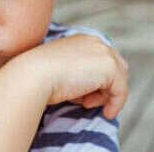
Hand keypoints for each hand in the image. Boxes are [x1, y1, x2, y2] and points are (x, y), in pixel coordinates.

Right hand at [10, 33, 128, 118]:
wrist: (33, 75)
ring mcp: (104, 52)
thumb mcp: (60, 70)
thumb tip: (90, 90)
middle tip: (87, 102)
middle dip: (105, 87)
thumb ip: (77, 73)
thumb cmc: (39, 76)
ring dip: (106, 95)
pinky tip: (107, 113)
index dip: (97, 80)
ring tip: (86, 104)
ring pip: (119, 78)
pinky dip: (116, 104)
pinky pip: (121, 90)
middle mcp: (95, 41)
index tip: (84, 96)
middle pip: (115, 67)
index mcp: (82, 39)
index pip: (101, 60)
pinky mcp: (109, 68)